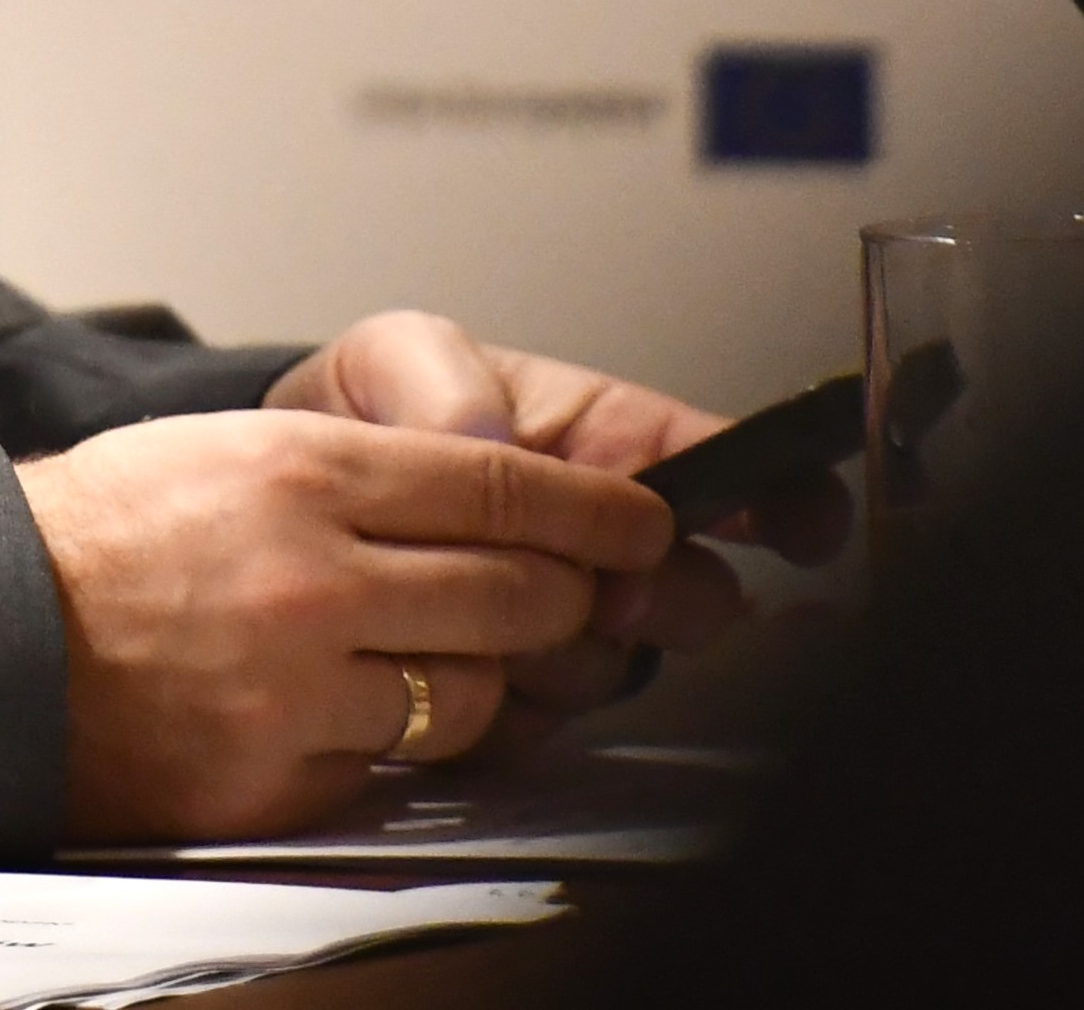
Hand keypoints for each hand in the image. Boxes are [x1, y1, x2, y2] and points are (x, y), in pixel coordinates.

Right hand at [12, 407, 670, 843]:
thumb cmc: (100, 532)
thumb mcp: (227, 450)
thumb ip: (358, 476)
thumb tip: (496, 506)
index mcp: (300, 471)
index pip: (500, 485)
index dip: (597, 510)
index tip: (644, 524)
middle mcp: (312, 576)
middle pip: (516, 594)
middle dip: (567, 600)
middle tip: (577, 600)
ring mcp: (298, 687)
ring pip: (472, 695)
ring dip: (479, 681)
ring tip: (435, 660)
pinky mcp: (277, 775)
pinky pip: (392, 767)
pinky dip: (390, 744)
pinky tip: (347, 712)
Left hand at [266, 310, 851, 707]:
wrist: (276, 505)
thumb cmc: (355, 416)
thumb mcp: (390, 358)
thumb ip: (439, 379)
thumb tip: (487, 440)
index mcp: (598, 445)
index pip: (726, 469)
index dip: (784, 496)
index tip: (807, 521)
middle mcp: (598, 545)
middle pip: (696, 592)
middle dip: (657, 592)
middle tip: (598, 578)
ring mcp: (561, 626)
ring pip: (617, 667)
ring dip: (563, 647)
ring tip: (485, 602)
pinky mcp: (508, 698)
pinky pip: (539, 726)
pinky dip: (502, 703)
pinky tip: (452, 657)